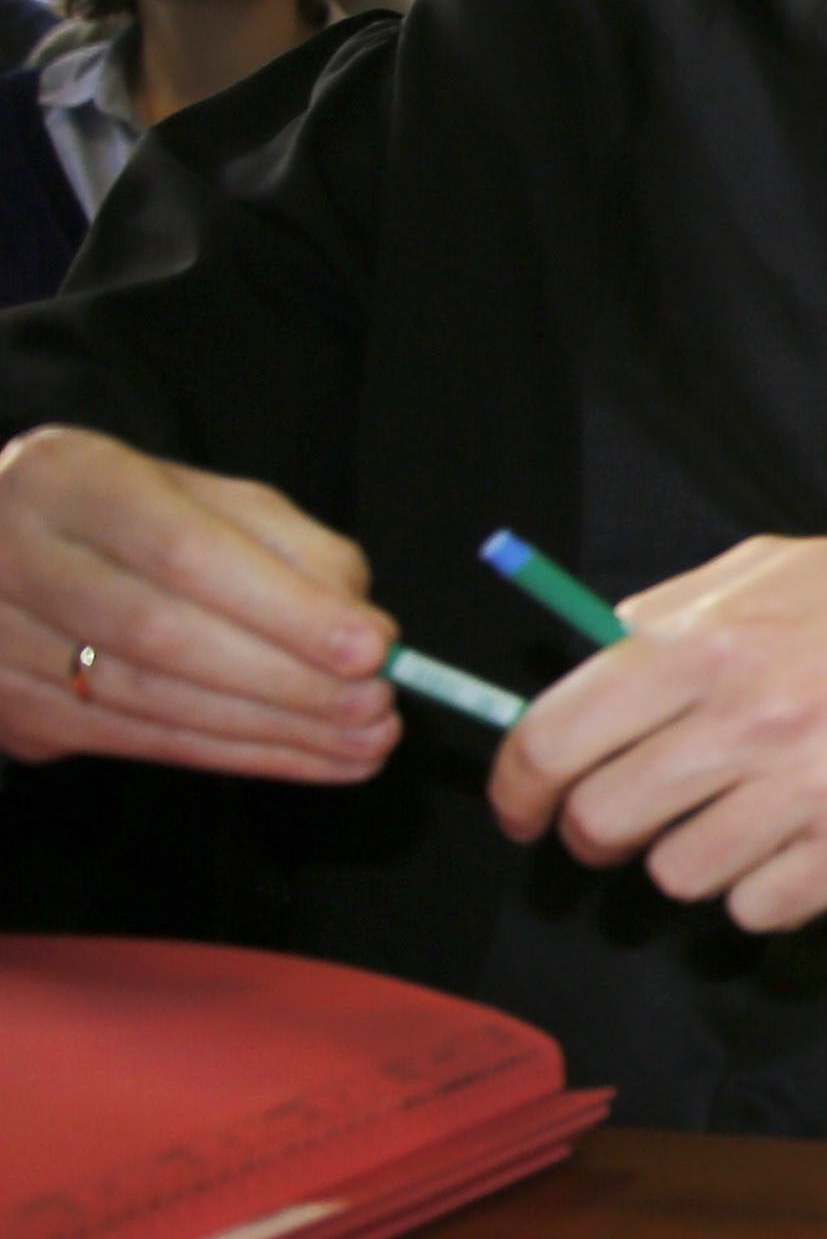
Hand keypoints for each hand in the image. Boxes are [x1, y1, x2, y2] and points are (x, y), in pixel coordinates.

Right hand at [0, 427, 398, 780]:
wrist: (4, 553)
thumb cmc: (133, 520)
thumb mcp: (209, 501)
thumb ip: (294, 550)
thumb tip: (367, 631)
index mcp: (67, 480)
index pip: (183, 551)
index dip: (283, 608)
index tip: (372, 648)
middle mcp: (12, 556)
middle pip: (161, 635)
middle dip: (285, 680)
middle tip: (377, 706)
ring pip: (149, 701)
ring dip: (272, 732)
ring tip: (364, 742)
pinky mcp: (9, 708)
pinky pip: (136, 742)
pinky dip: (235, 756)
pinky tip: (309, 758)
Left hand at [489, 538, 826, 934]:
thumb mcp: (778, 567)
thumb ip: (672, 608)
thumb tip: (587, 655)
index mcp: (706, 644)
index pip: (553, 739)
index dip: (519, 788)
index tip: (526, 811)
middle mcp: (747, 718)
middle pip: (604, 822)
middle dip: (599, 834)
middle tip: (633, 825)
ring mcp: (806, 791)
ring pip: (678, 876)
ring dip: (692, 861)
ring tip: (739, 824)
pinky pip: (758, 910)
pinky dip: (765, 891)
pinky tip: (801, 846)